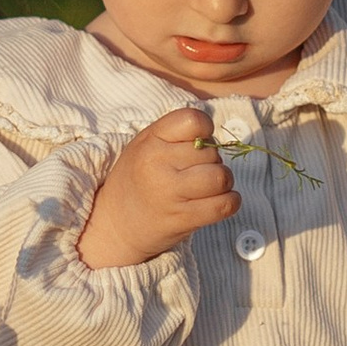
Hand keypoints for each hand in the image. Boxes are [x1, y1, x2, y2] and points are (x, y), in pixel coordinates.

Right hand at [77, 105, 240, 268]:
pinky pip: (225, 205)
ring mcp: (170, 193)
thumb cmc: (138, 179)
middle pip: (211, 152)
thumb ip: (176, 135)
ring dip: (223, 182)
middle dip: (211, 161)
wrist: (116, 225)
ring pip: (221, 177)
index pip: (194, 120)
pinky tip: (218, 201)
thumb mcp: (145, 146)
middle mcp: (158, 164)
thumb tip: (215, 139)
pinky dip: (230, 202)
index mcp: (150, 140)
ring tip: (209, 187)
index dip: (205, 130)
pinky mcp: (183, 218)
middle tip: (195, 172)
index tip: (198, 142)